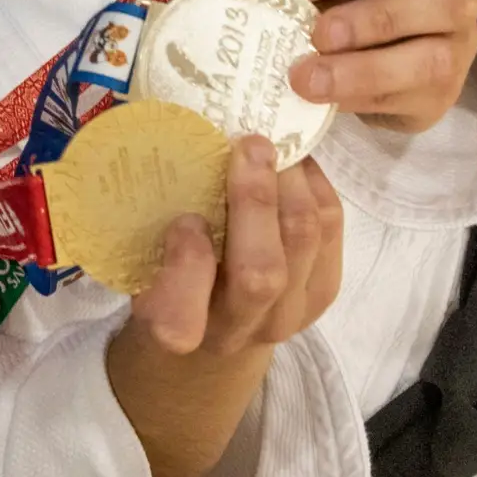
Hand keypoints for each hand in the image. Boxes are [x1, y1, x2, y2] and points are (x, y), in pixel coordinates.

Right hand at [128, 136, 345, 356]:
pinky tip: (295, 163)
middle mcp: (239, 330)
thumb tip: (177, 158)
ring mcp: (290, 313)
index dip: (187, 264)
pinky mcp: (323, 291)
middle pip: (261, 274)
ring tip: (275, 147)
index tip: (184, 219)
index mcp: (179, 329)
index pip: (180, 319)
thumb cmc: (170, 282)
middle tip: (249, 146)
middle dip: (256, 201)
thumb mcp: (145, 267)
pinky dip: (315, 186)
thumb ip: (154, 233)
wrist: (221, 327)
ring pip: (305, 242)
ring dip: (291, 184)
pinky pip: (331, 230)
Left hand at [288, 0, 476, 132]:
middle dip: (378, 20)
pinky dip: (358, 100)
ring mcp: (458, 49)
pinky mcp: (439, 95)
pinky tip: (320, 99)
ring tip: (309, 78)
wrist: (367, 43)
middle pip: (450, 2)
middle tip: (319, 34)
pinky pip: (407, 101)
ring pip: (431, 62)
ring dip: (364, 71)